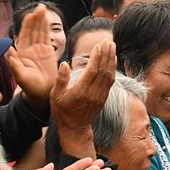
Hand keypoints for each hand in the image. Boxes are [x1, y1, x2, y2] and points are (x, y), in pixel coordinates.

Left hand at [6, 4, 57, 105]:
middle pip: (32, 30)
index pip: (24, 35)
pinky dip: (47, 28)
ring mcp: (38, 49)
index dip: (27, 25)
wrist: (42, 92)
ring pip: (39, 31)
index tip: (30, 16)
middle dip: (35, 18)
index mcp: (22, 53)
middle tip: (40, 7)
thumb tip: (9, 51)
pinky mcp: (47, 52)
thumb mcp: (21, 78)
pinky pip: (46, 37)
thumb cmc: (31, 87)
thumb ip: (15, 66)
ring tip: (43, 8)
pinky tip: (47, 19)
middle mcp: (29, 48)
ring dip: (41, 20)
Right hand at [50, 40, 116, 156]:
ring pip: (109, 74)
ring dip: (111, 59)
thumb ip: (61, 79)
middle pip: (103, 70)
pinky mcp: (104, 97)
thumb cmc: (62, 111)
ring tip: (112, 46)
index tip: (99, 45)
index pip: (92, 71)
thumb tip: (64, 63)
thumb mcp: (55, 96)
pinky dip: (112, 68)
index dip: (97, 57)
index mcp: (81, 91)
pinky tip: (113, 59)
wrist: (75, 128)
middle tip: (108, 40)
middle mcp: (93, 93)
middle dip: (106, 54)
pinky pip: (111, 81)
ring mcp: (100, 96)